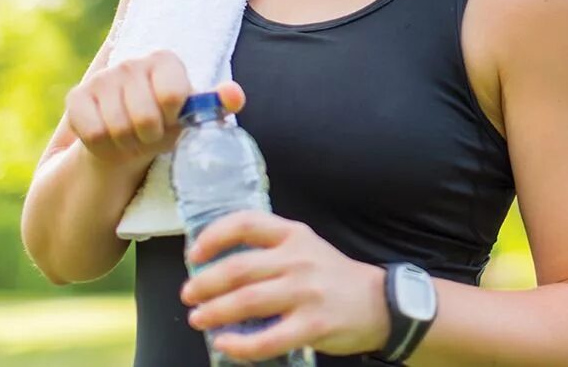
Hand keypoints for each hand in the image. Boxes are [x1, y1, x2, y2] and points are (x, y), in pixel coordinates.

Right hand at [66, 49, 243, 168]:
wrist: (129, 142)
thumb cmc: (169, 124)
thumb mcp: (196, 116)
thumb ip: (218, 104)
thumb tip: (235, 96)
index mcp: (165, 60)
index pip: (172, 95)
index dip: (173, 116)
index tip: (174, 117)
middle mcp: (131, 63)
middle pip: (144, 116)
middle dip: (150, 135)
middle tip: (151, 133)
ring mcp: (102, 78)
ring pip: (117, 127)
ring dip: (127, 142)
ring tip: (133, 137)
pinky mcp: (76, 97)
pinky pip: (93, 132)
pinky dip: (104, 146)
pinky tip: (110, 138)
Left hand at [181, 211, 388, 360]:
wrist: (378, 303)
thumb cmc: (332, 276)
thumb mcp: (306, 248)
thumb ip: (271, 250)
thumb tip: (218, 266)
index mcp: (294, 235)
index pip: (246, 223)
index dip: (214, 237)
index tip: (196, 253)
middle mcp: (298, 259)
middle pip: (238, 268)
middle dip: (205, 284)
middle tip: (189, 295)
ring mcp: (306, 293)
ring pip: (246, 302)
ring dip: (214, 312)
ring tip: (199, 318)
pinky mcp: (312, 325)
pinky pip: (266, 339)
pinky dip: (239, 345)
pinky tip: (225, 344)